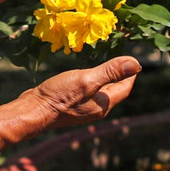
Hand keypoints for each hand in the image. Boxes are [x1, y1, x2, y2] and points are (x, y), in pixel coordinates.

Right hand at [26, 56, 141, 127]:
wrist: (33, 110)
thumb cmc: (60, 96)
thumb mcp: (87, 79)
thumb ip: (111, 71)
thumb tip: (136, 64)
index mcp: (104, 105)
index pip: (124, 88)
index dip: (131, 74)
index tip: (134, 60)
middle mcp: (96, 109)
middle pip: (114, 91)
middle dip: (120, 76)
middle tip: (122, 59)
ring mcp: (83, 109)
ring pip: (100, 92)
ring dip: (105, 79)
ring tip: (106, 65)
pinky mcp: (72, 106)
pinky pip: (87, 92)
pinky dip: (91, 82)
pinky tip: (84, 76)